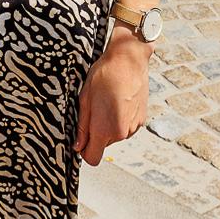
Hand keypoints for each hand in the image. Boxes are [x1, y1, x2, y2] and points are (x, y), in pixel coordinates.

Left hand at [74, 29, 149, 164]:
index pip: (92, 158)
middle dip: (96, 133)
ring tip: (107, 102)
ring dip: (109, 125)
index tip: (81, 140)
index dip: (84, 151)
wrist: (128, 60)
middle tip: (94, 110)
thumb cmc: (104, 76)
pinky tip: (118, 101)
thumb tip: (78, 147)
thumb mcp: (85, 100)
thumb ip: (82, 127)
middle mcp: (121, 133)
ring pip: (115, 136)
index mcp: (104, 130)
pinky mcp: (141, 120)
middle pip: (103, 145)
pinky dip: (120, 119)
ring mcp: (133, 127)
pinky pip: (126, 127)